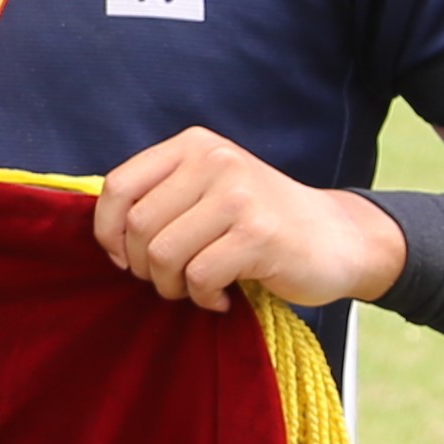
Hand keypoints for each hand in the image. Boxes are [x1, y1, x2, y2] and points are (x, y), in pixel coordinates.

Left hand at [92, 128, 409, 311]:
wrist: (340, 239)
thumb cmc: (259, 222)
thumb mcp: (207, 190)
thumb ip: (160, 196)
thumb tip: (102, 230)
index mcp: (193, 145)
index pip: (118, 186)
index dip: (108, 231)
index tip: (122, 257)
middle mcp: (215, 160)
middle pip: (139, 226)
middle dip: (144, 266)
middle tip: (170, 280)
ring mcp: (239, 195)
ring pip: (164, 254)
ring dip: (172, 285)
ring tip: (197, 288)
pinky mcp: (259, 234)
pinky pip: (199, 276)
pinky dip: (203, 298)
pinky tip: (222, 297)